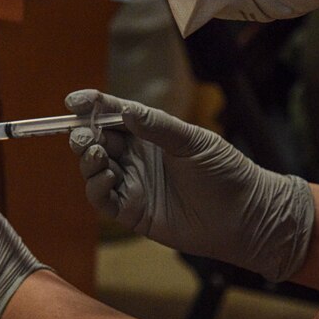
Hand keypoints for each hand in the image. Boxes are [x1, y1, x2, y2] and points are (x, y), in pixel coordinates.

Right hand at [66, 90, 313, 281]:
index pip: (114, 114)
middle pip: (98, 141)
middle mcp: (137, 157)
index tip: (73, 102)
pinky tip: (105, 177)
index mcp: (150, 134)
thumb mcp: (193, 141)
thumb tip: (125, 110)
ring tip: (97, 155)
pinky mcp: (132, 212)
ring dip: (88, 160)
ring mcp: (133, 184)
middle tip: (83, 136)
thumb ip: (158, 126)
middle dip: (84, 135)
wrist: (244, 216)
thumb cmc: (225, 172)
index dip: (92, 106)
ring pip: (95, 169)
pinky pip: (103, 199)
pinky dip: (97, 187)